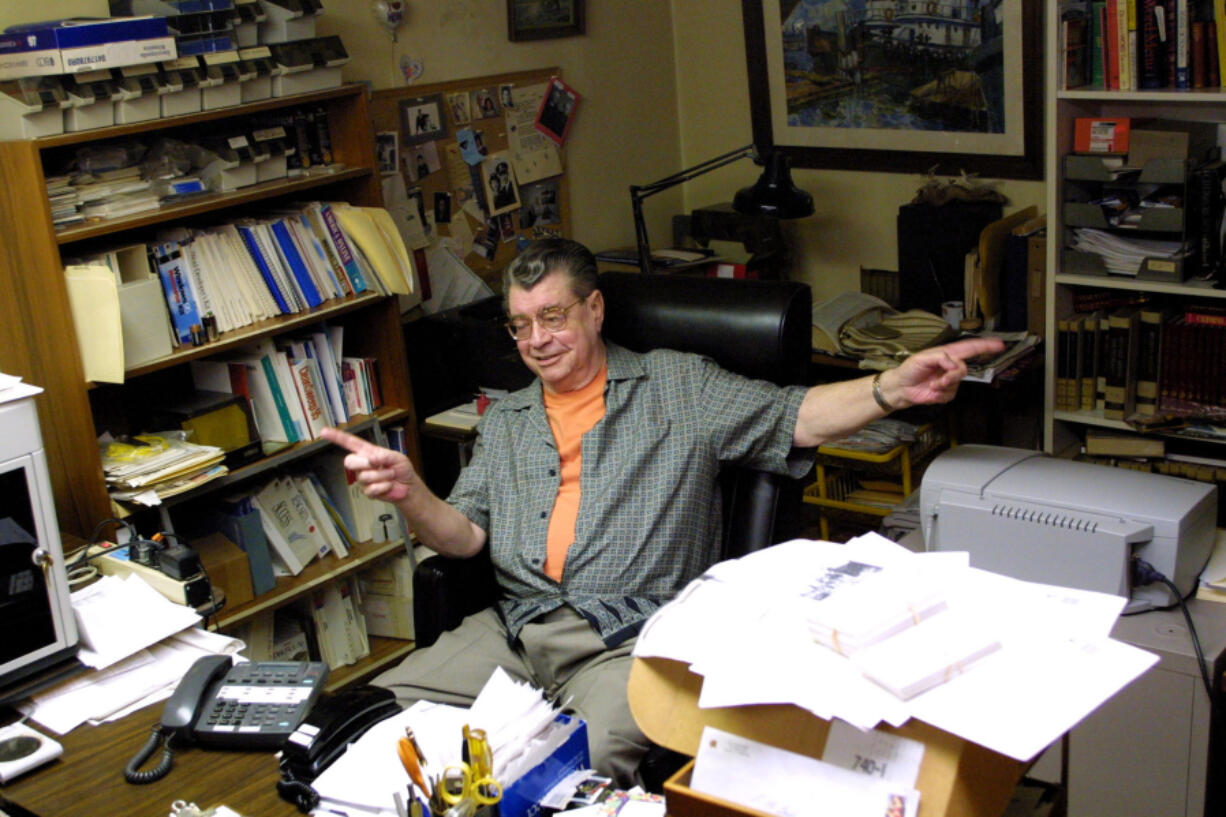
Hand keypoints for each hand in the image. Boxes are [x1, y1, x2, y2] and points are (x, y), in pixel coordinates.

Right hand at [320, 427, 419, 503]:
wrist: (409, 486)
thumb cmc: (401, 468)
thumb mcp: (397, 457)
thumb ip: (385, 456)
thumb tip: (372, 459)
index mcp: (367, 452)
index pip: (350, 443)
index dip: (336, 437)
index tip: (323, 432)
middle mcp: (362, 464)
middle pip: (349, 461)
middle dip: (364, 463)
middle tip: (378, 464)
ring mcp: (363, 478)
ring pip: (364, 476)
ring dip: (382, 475)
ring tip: (390, 475)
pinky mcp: (367, 491)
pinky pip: (371, 488)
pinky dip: (384, 486)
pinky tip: (388, 485)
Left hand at [890, 337, 1005, 406]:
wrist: (901, 388)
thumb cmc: (909, 370)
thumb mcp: (922, 358)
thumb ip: (940, 358)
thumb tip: (954, 364)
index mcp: (947, 354)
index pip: (969, 348)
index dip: (985, 346)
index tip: (1000, 345)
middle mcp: (951, 366)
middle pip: (964, 369)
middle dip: (953, 375)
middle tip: (941, 380)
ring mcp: (950, 380)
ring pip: (957, 383)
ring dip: (943, 385)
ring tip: (931, 385)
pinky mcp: (947, 392)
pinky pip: (951, 394)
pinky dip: (940, 394)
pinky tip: (931, 391)